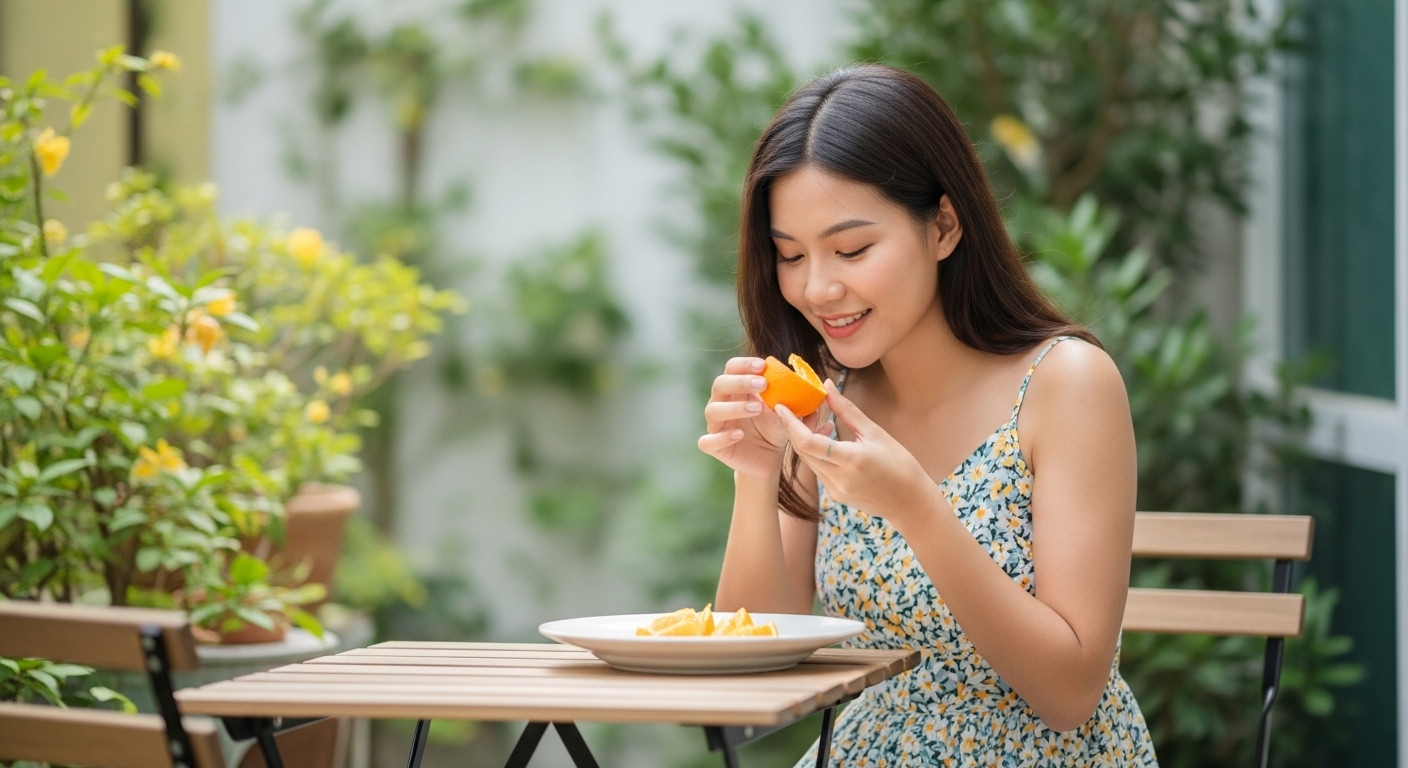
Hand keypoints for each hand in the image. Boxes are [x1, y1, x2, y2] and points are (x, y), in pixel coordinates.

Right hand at [699, 357, 819, 477]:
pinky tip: (738, 435)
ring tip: (756, 408)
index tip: (763, 366)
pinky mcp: (715, 447)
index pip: (732, 368)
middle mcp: (722, 403)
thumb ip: (801, 400)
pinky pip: (707, 441)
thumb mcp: (790, 412)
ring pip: (712, 410)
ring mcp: (716, 425)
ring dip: (733, 407)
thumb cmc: (776, 428)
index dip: (744, 364)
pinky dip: (721, 437)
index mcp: (737, 389)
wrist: (769, 458)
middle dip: (740, 381)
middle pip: (719, 384)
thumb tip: (822, 388)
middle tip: (763, 385)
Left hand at [775, 379, 934, 525]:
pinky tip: (827, 438)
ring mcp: (835, 490)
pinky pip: (818, 469)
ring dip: (805, 439)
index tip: (782, 406)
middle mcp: (839, 479)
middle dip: (794, 428)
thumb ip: (846, 409)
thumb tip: (827, 385)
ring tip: (816, 420)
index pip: (808, 442)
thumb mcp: (874, 432)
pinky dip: (816, 452)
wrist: (910, 502)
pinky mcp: (835, 495)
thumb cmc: (899, 463)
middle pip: (803, 451)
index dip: (791, 423)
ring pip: (808, 460)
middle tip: (796, 407)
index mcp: (852, 460)